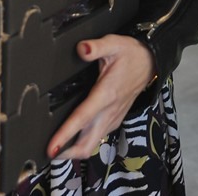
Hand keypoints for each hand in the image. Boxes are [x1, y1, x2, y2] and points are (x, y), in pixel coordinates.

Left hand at [48, 33, 154, 159]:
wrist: (150, 62)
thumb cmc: (131, 54)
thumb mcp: (114, 44)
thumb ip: (96, 46)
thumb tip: (82, 48)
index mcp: (106, 94)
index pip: (82, 119)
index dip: (65, 135)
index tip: (51, 147)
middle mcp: (109, 111)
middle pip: (86, 144)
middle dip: (66, 153)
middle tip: (46, 152)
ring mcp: (112, 118)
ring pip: (91, 145)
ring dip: (73, 151)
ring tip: (55, 148)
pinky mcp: (114, 120)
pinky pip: (97, 138)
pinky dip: (83, 143)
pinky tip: (72, 137)